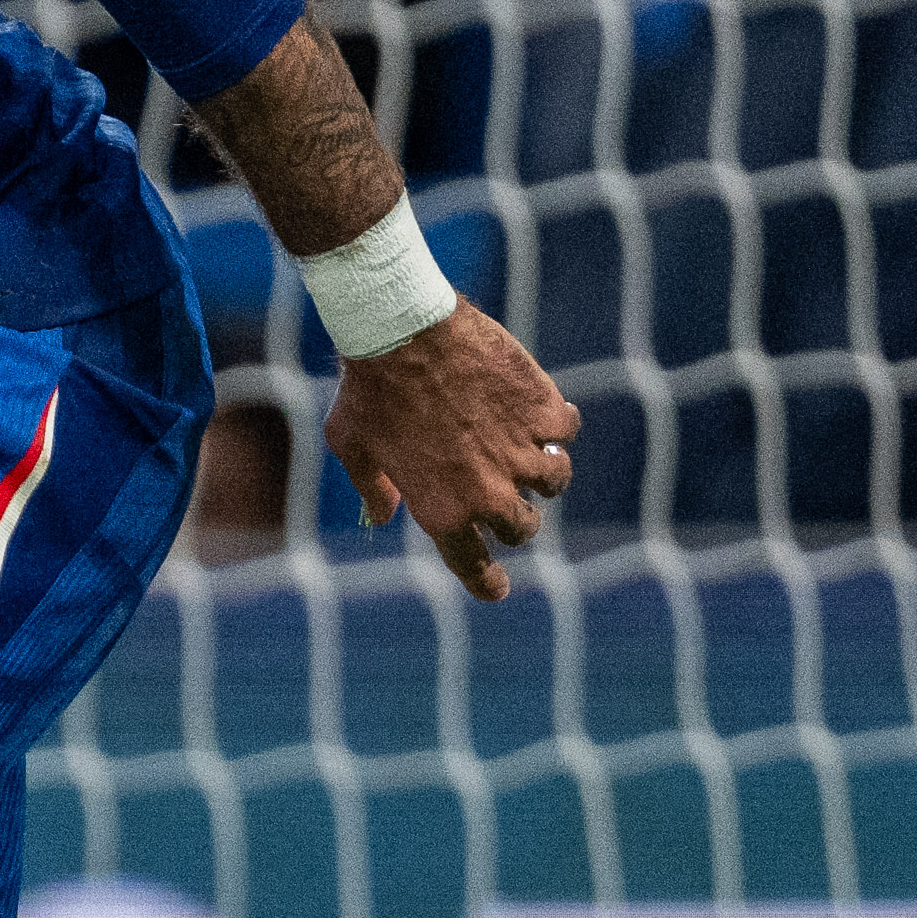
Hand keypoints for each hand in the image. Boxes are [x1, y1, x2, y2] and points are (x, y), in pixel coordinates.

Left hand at [321, 301, 580, 601]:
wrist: (403, 330)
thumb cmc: (368, 389)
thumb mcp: (351, 446)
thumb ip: (370, 487)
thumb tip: (383, 514)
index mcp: (443, 512)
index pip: (475, 567)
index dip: (488, 582)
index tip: (498, 587)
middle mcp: (489, 493)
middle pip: (523, 527)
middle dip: (518, 517)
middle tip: (509, 497)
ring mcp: (522, 453)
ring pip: (554, 480)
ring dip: (544, 471)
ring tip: (531, 451)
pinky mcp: (543, 411)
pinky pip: (566, 430)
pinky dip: (557, 422)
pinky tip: (543, 409)